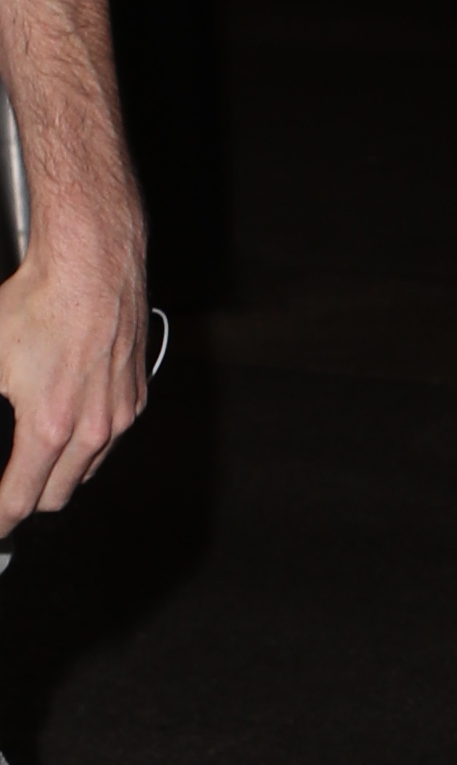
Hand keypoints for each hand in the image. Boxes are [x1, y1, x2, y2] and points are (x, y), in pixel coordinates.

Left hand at [0, 194, 148, 535]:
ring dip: (59, 473)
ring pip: (86, 469)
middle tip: (6, 493)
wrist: (91, 263)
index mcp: (50, 427)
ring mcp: (119, 414)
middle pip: (57, 496)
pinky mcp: (135, 395)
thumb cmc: (39, 301)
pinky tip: (68, 418)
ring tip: (35, 458)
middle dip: (27, 501)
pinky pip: (108, 438)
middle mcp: (93, 429)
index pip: (19, 500)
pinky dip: (86, 442)